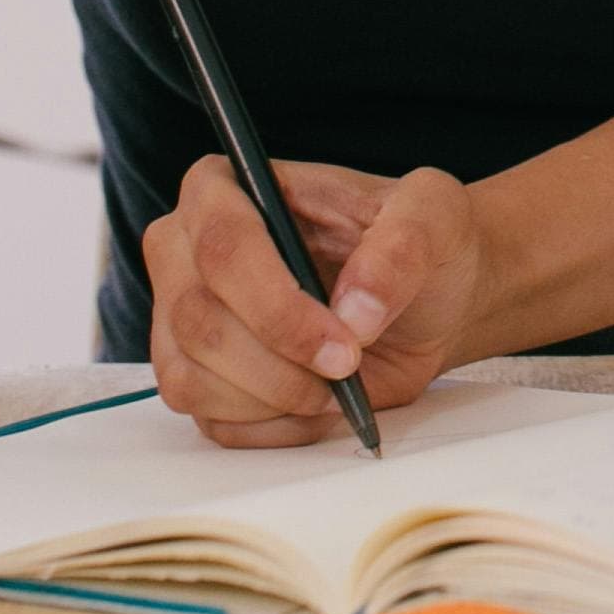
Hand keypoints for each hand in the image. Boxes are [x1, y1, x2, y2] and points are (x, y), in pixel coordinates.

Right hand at [145, 158, 479, 445]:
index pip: (222, 245)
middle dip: (281, 361)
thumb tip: (355, 311)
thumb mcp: (431, 216)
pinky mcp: (196, 379)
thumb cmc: (416, 240)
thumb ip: (399, 249)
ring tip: (337, 381)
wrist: (425, 300)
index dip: (276, 305)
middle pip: (199, 319)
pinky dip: (276, 426)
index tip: (341, 342)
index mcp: (228, 187)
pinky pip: (213, 423)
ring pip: (193, 379)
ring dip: (276, 397)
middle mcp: (187, 250)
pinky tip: (320, 401)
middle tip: (349, 367)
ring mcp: (181, 319)